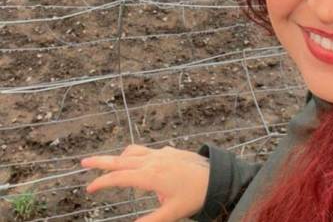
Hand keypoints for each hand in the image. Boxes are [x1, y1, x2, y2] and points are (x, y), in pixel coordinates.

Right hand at [81, 144, 209, 221]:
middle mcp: (152, 161)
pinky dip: (135, 155)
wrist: (216, 176)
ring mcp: (160, 153)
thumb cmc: (194, 195)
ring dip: (119, 157)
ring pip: (133, 151)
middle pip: (120, 159)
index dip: (102, 182)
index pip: (119, 178)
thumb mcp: (172, 212)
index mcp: (150, 176)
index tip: (89, 188)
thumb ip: (151, 221)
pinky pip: (145, 150)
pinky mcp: (167, 151)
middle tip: (84, 161)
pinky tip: (138, 164)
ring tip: (110, 165)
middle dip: (101, 161)